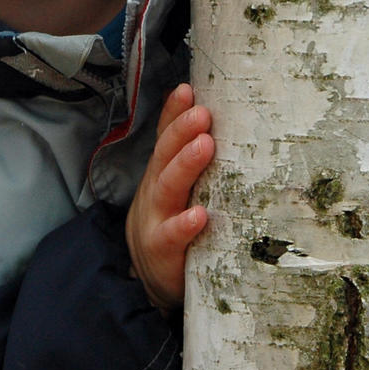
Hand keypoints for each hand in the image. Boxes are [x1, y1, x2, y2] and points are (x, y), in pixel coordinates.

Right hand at [126, 83, 213, 310]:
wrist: (150, 279)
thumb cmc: (172, 226)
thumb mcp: (176, 189)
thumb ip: (190, 161)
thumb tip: (219, 122)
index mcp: (162, 173)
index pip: (165, 137)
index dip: (173, 114)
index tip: (188, 90)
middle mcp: (155, 191)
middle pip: (164, 156)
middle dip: (182, 132)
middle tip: (203, 113)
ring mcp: (156, 220)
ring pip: (167, 189)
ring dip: (185, 165)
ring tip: (204, 145)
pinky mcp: (162, 252)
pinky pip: (172, 237)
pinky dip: (184, 225)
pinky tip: (199, 215)